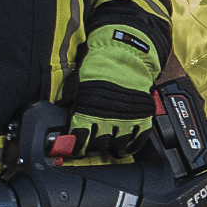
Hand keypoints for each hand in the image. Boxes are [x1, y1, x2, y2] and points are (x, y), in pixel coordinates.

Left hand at [67, 26, 160, 156]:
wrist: (123, 56)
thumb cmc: (99, 67)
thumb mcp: (77, 85)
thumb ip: (72, 102)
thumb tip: (63, 111)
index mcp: (87, 113)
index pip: (80, 140)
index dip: (78, 147)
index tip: (78, 150)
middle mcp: (106, 120)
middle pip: (100, 145)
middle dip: (96, 147)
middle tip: (94, 146)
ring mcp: (126, 120)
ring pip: (119, 145)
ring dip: (114, 148)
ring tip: (111, 149)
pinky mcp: (142, 117)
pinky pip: (138, 139)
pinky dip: (133, 146)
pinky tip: (128, 148)